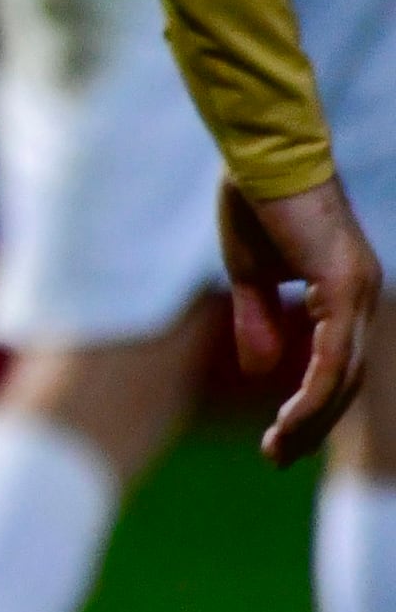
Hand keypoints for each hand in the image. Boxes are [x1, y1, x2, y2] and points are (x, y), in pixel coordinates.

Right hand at [224, 175, 380, 464]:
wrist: (261, 155)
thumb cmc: (255, 201)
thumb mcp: (249, 273)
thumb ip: (257, 320)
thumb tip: (263, 372)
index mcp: (344, 292)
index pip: (337, 365)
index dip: (310, 406)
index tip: (279, 439)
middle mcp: (362, 296)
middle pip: (346, 381)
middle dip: (313, 425)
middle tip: (279, 457)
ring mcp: (358, 292)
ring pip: (343, 376)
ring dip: (311, 419)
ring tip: (279, 448)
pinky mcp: (342, 287)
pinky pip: (332, 355)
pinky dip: (313, 391)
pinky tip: (289, 416)